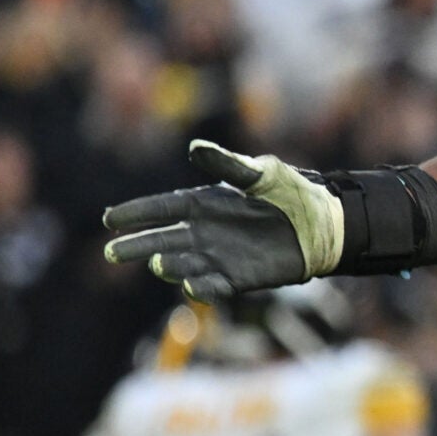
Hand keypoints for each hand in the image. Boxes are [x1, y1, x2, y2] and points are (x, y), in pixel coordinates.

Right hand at [103, 141, 339, 300]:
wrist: (326, 225)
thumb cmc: (294, 193)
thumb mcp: (263, 174)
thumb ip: (228, 166)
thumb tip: (195, 147)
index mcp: (206, 204)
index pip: (163, 209)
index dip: (137, 213)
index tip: (110, 219)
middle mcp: (206, 232)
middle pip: (163, 240)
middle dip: (138, 245)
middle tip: (112, 253)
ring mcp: (220, 256)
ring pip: (183, 265)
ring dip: (170, 266)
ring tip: (160, 263)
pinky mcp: (238, 278)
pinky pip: (213, 286)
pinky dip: (201, 288)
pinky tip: (193, 286)